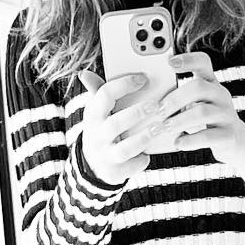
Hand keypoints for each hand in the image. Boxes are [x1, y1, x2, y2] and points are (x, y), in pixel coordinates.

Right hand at [75, 69, 170, 185]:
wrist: (93, 164)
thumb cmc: (102, 129)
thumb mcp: (97, 112)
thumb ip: (97, 91)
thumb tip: (84, 73)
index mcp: (93, 115)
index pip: (104, 95)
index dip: (124, 85)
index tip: (143, 78)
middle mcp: (97, 135)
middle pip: (115, 124)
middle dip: (137, 114)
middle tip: (157, 105)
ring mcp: (105, 155)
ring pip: (125, 149)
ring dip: (144, 138)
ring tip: (160, 128)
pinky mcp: (115, 171)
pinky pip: (131, 166)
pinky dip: (141, 160)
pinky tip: (148, 154)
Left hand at [152, 53, 244, 198]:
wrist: (236, 142)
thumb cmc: (206, 120)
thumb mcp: (195, 103)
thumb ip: (178, 97)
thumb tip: (146, 98)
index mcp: (210, 83)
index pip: (203, 62)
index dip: (188, 59)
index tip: (169, 62)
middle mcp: (221, 95)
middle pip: (198, 87)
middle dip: (174, 99)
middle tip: (157, 111)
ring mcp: (227, 114)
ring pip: (202, 112)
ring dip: (178, 120)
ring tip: (163, 128)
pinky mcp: (229, 135)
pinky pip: (209, 136)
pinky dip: (190, 140)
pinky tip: (177, 143)